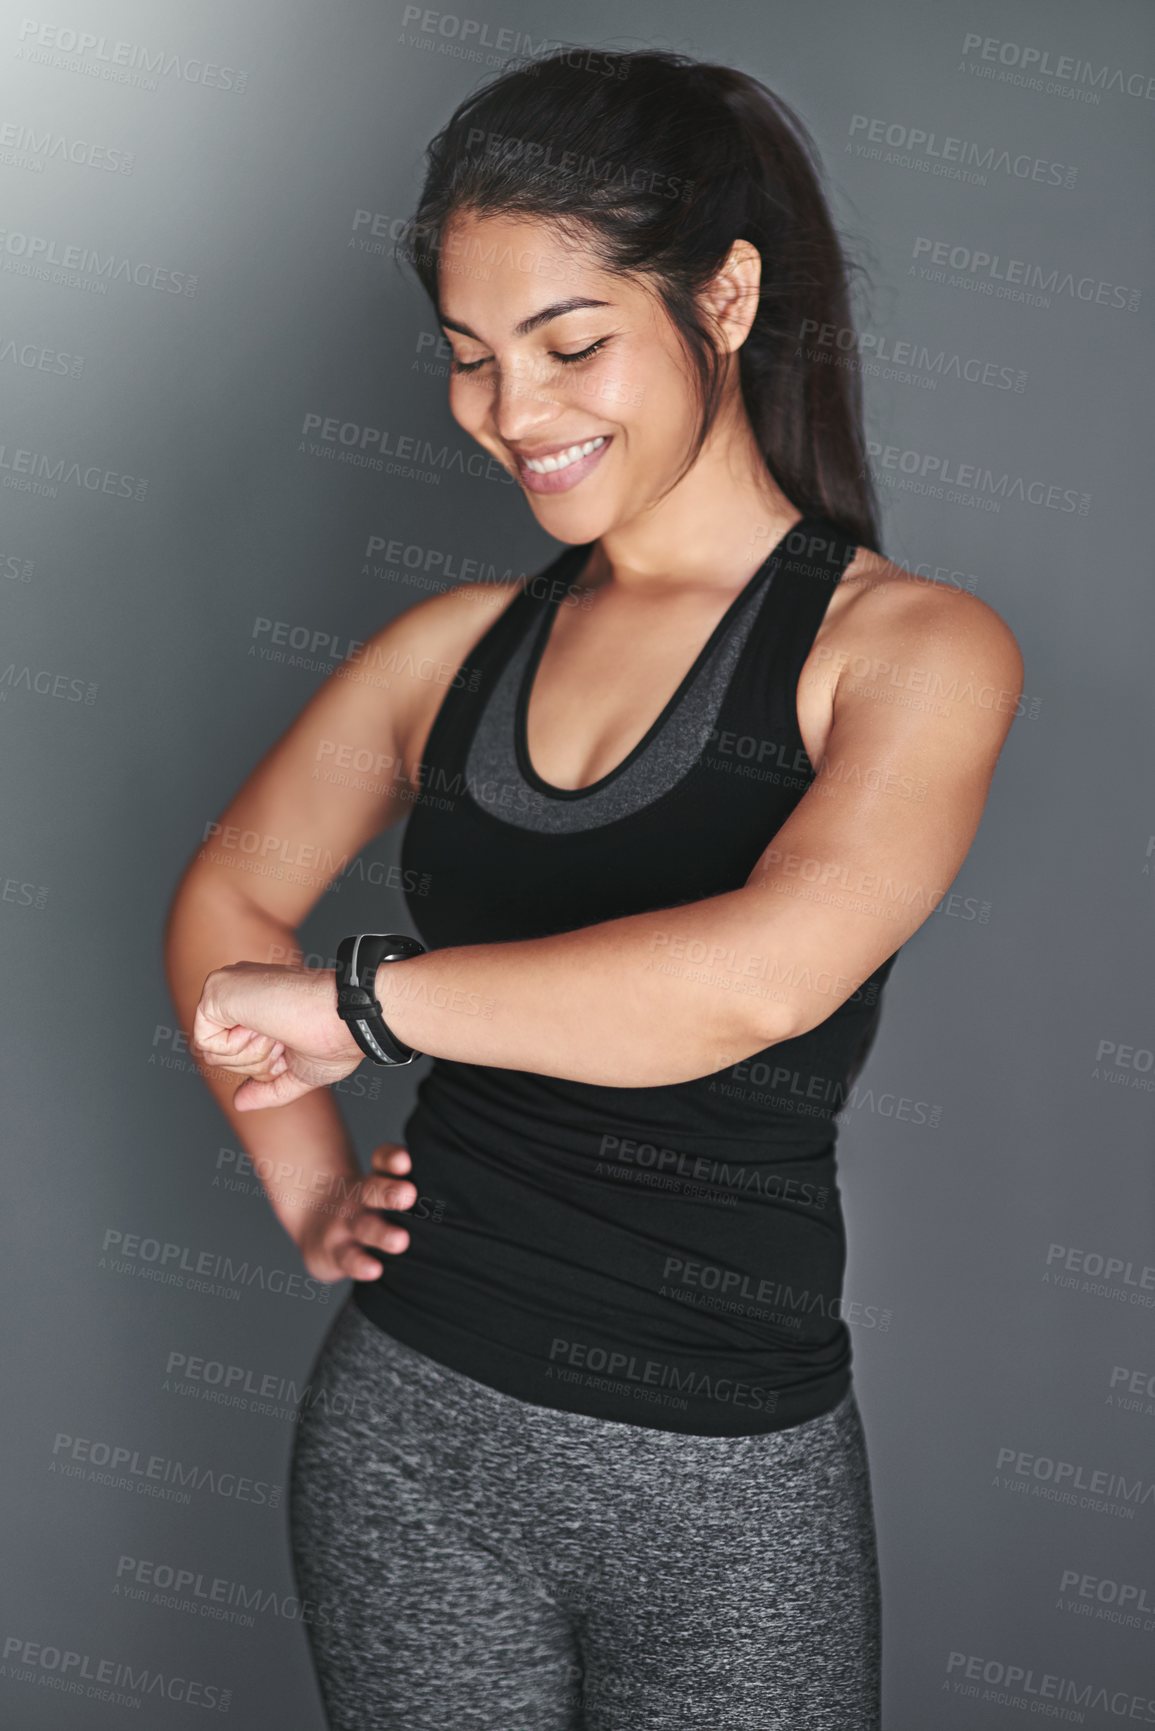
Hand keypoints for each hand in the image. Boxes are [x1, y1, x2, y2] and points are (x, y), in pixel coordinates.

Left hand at [190, 961, 361, 1110]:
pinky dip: (237, 1047)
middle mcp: (242, 991)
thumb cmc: (335, 1039)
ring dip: (251, 1054)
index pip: (238, 1054)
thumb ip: (268, 1087)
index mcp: (260, 1004)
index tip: (292, 1045)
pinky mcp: (216, 989)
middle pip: (221, 1057)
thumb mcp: (300, 1073)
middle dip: (256, 1063)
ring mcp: (228, 988)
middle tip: (284, 1037)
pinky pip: (205, 1043)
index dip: (266, 1065)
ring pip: (211, 1053)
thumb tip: (239, 1101)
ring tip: (277, 1029)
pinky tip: (263, 1027)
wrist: (344, 1019)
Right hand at [297, 1141, 416, 1282]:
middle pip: (372, 1190)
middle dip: (389, 1192)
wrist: (317, 1223)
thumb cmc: (370, 1205)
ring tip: (401, 1241)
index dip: (392, 1159)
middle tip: (408, 1194)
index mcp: (377, 1178)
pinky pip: (348, 1259)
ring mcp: (345, 1226)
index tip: (405, 1161)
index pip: (382, 1161)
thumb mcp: (383, 1188)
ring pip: (364, 1227)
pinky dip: (360, 1265)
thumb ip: (410, 1185)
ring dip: (382, 1234)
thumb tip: (466, 1179)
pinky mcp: (335, 1254)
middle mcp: (361, 1199)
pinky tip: (374, 1270)